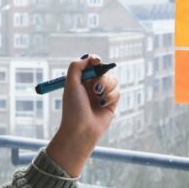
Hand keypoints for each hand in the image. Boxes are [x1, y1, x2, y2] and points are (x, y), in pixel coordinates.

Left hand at [45, 54, 119, 176]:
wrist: (81, 130)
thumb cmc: (74, 108)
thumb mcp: (70, 84)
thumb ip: (77, 66)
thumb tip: (90, 57)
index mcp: (80, 80)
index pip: (91, 64)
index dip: (95, 60)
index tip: (96, 61)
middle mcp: (91, 86)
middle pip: (104, 71)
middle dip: (101, 77)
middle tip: (95, 87)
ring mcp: (102, 94)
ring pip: (113, 80)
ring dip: (106, 87)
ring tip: (98, 98)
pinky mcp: (111, 103)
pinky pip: (117, 92)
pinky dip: (110, 97)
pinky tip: (102, 105)